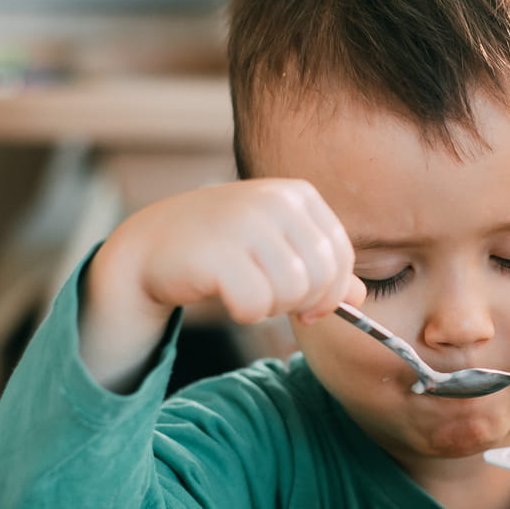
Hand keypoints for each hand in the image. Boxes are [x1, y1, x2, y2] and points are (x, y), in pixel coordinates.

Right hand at [82, 179, 366, 389]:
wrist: (149, 246)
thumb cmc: (220, 248)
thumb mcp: (277, 248)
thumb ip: (321, 269)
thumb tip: (360, 297)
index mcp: (297, 195)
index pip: (341, 255)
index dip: (330, 292)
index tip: (306, 306)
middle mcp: (274, 201)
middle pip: (321, 277)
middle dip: (300, 303)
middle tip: (268, 299)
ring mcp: (244, 223)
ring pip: (292, 293)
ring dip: (269, 307)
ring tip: (243, 291)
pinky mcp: (217, 253)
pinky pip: (256, 306)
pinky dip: (244, 313)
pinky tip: (224, 295)